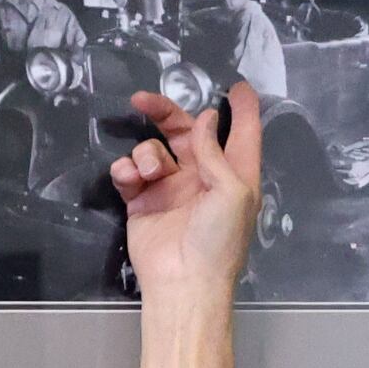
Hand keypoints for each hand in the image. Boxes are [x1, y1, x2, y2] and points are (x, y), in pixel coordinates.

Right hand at [110, 84, 262, 303]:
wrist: (183, 281)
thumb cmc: (218, 240)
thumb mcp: (232, 192)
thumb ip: (215, 152)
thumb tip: (205, 119)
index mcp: (234, 174)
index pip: (241, 133)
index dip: (242, 109)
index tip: (238, 86)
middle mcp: (202, 177)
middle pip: (185, 131)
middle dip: (165, 112)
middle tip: (142, 100)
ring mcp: (170, 188)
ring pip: (153, 150)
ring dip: (146, 153)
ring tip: (148, 172)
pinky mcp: (142, 201)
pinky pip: (130, 172)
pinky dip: (126, 170)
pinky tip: (130, 180)